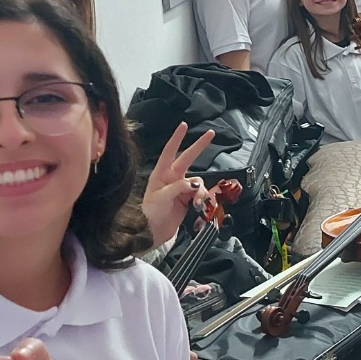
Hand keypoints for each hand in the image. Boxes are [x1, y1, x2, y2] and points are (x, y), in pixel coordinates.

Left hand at [141, 122, 217, 247]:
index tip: (183, 126)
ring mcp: (180, 189)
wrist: (151, 233)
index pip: (169, 152)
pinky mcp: (187, 200)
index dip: (177, 138)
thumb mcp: (161, 198)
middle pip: (188, 159)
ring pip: (198, 182)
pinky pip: (200, 194)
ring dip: (201, 192)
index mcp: (161, 174)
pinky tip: (200, 206)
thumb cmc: (150, 214)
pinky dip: (203, 199)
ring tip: (196, 204)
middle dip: (199, 146)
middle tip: (211, 134)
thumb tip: (194, 183)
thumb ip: (178, 187)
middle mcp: (172, 179)